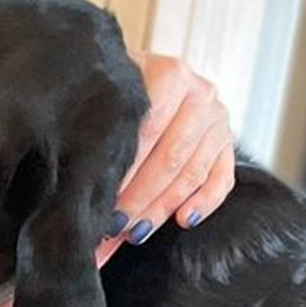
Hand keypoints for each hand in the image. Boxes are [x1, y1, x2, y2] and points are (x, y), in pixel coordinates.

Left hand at [115, 50, 235, 243]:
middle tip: (113, 226)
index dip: (124, 170)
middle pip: (170, 157)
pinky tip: (184, 219)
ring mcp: (217, 120)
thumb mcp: (105, 94)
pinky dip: (204, 202)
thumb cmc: (116, 89)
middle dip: (139, 198)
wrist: (143, 75)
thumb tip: (80, 186)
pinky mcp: (226, 144)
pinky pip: (221, 178)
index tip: (100, 199)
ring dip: (162, 207)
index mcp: (170, 74)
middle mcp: (200, 94)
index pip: (148, 130)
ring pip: (192, 173)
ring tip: (135, 232)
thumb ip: (97, 128)